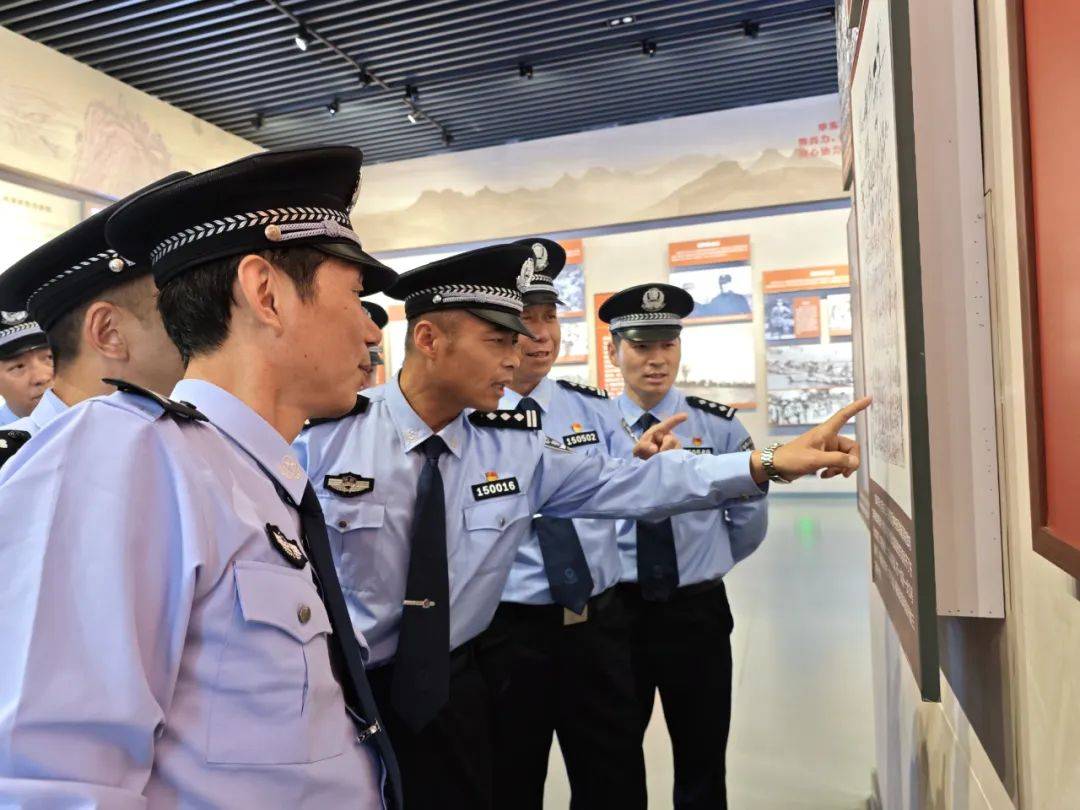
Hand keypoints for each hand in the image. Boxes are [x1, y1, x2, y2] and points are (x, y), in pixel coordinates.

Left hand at [632, 413, 686, 458]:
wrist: (648, 460)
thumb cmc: (644, 450)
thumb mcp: (639, 447)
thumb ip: (644, 446)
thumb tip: (655, 449)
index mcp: (660, 430)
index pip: (669, 423)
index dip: (677, 419)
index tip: (685, 415)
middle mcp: (670, 437)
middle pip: (671, 440)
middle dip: (664, 448)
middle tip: (656, 453)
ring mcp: (675, 446)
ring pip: (675, 450)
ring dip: (665, 456)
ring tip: (657, 458)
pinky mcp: (678, 455)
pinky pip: (677, 457)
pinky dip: (669, 461)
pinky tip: (664, 462)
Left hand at [749, 397, 870, 482]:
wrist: (777, 467)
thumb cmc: (793, 459)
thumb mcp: (815, 460)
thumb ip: (837, 460)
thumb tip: (855, 462)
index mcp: (826, 432)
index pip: (844, 415)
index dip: (857, 407)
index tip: (869, 398)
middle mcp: (828, 438)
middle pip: (851, 447)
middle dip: (850, 461)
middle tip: (845, 473)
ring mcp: (826, 448)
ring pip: (845, 457)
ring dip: (841, 467)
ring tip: (829, 474)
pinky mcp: (823, 457)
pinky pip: (837, 463)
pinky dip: (834, 470)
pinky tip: (823, 475)